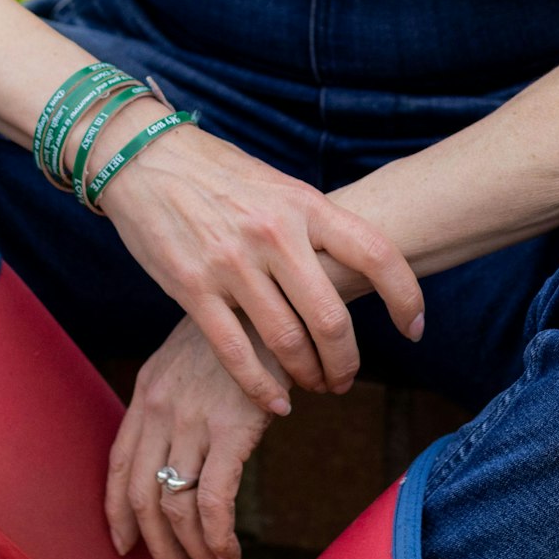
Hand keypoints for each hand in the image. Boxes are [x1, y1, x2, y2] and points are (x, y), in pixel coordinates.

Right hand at [96, 118, 421, 413]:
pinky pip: (236, 353)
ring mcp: (231, 263)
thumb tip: (353, 267)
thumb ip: (311, 226)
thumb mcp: (277, 186)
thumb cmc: (217, 173)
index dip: (406, 296)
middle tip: (347, 378)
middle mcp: (273, 234)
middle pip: (331, 318)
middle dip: (347, 361)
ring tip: (315, 386)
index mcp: (303, 204)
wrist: (143, 157)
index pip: (375, 252)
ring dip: (309, 376)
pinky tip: (277, 402)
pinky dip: (262, 387)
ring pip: (287, 342)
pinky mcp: (192, 288)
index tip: (414, 328)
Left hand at [105, 316, 281, 558]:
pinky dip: (217, 539)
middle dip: (156, 547)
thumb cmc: (246, 330)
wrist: (281, 300)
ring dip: (191, 552)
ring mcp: (192, 419)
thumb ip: (178, 397)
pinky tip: (230, 555)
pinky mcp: (231, 429)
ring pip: (174, 507)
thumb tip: (182, 445)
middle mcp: (159, 408)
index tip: (124, 546)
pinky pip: (212, 502)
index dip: (117, 513)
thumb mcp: (193, 356)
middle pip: (140, 495)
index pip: (117, 464)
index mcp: (147, 391)